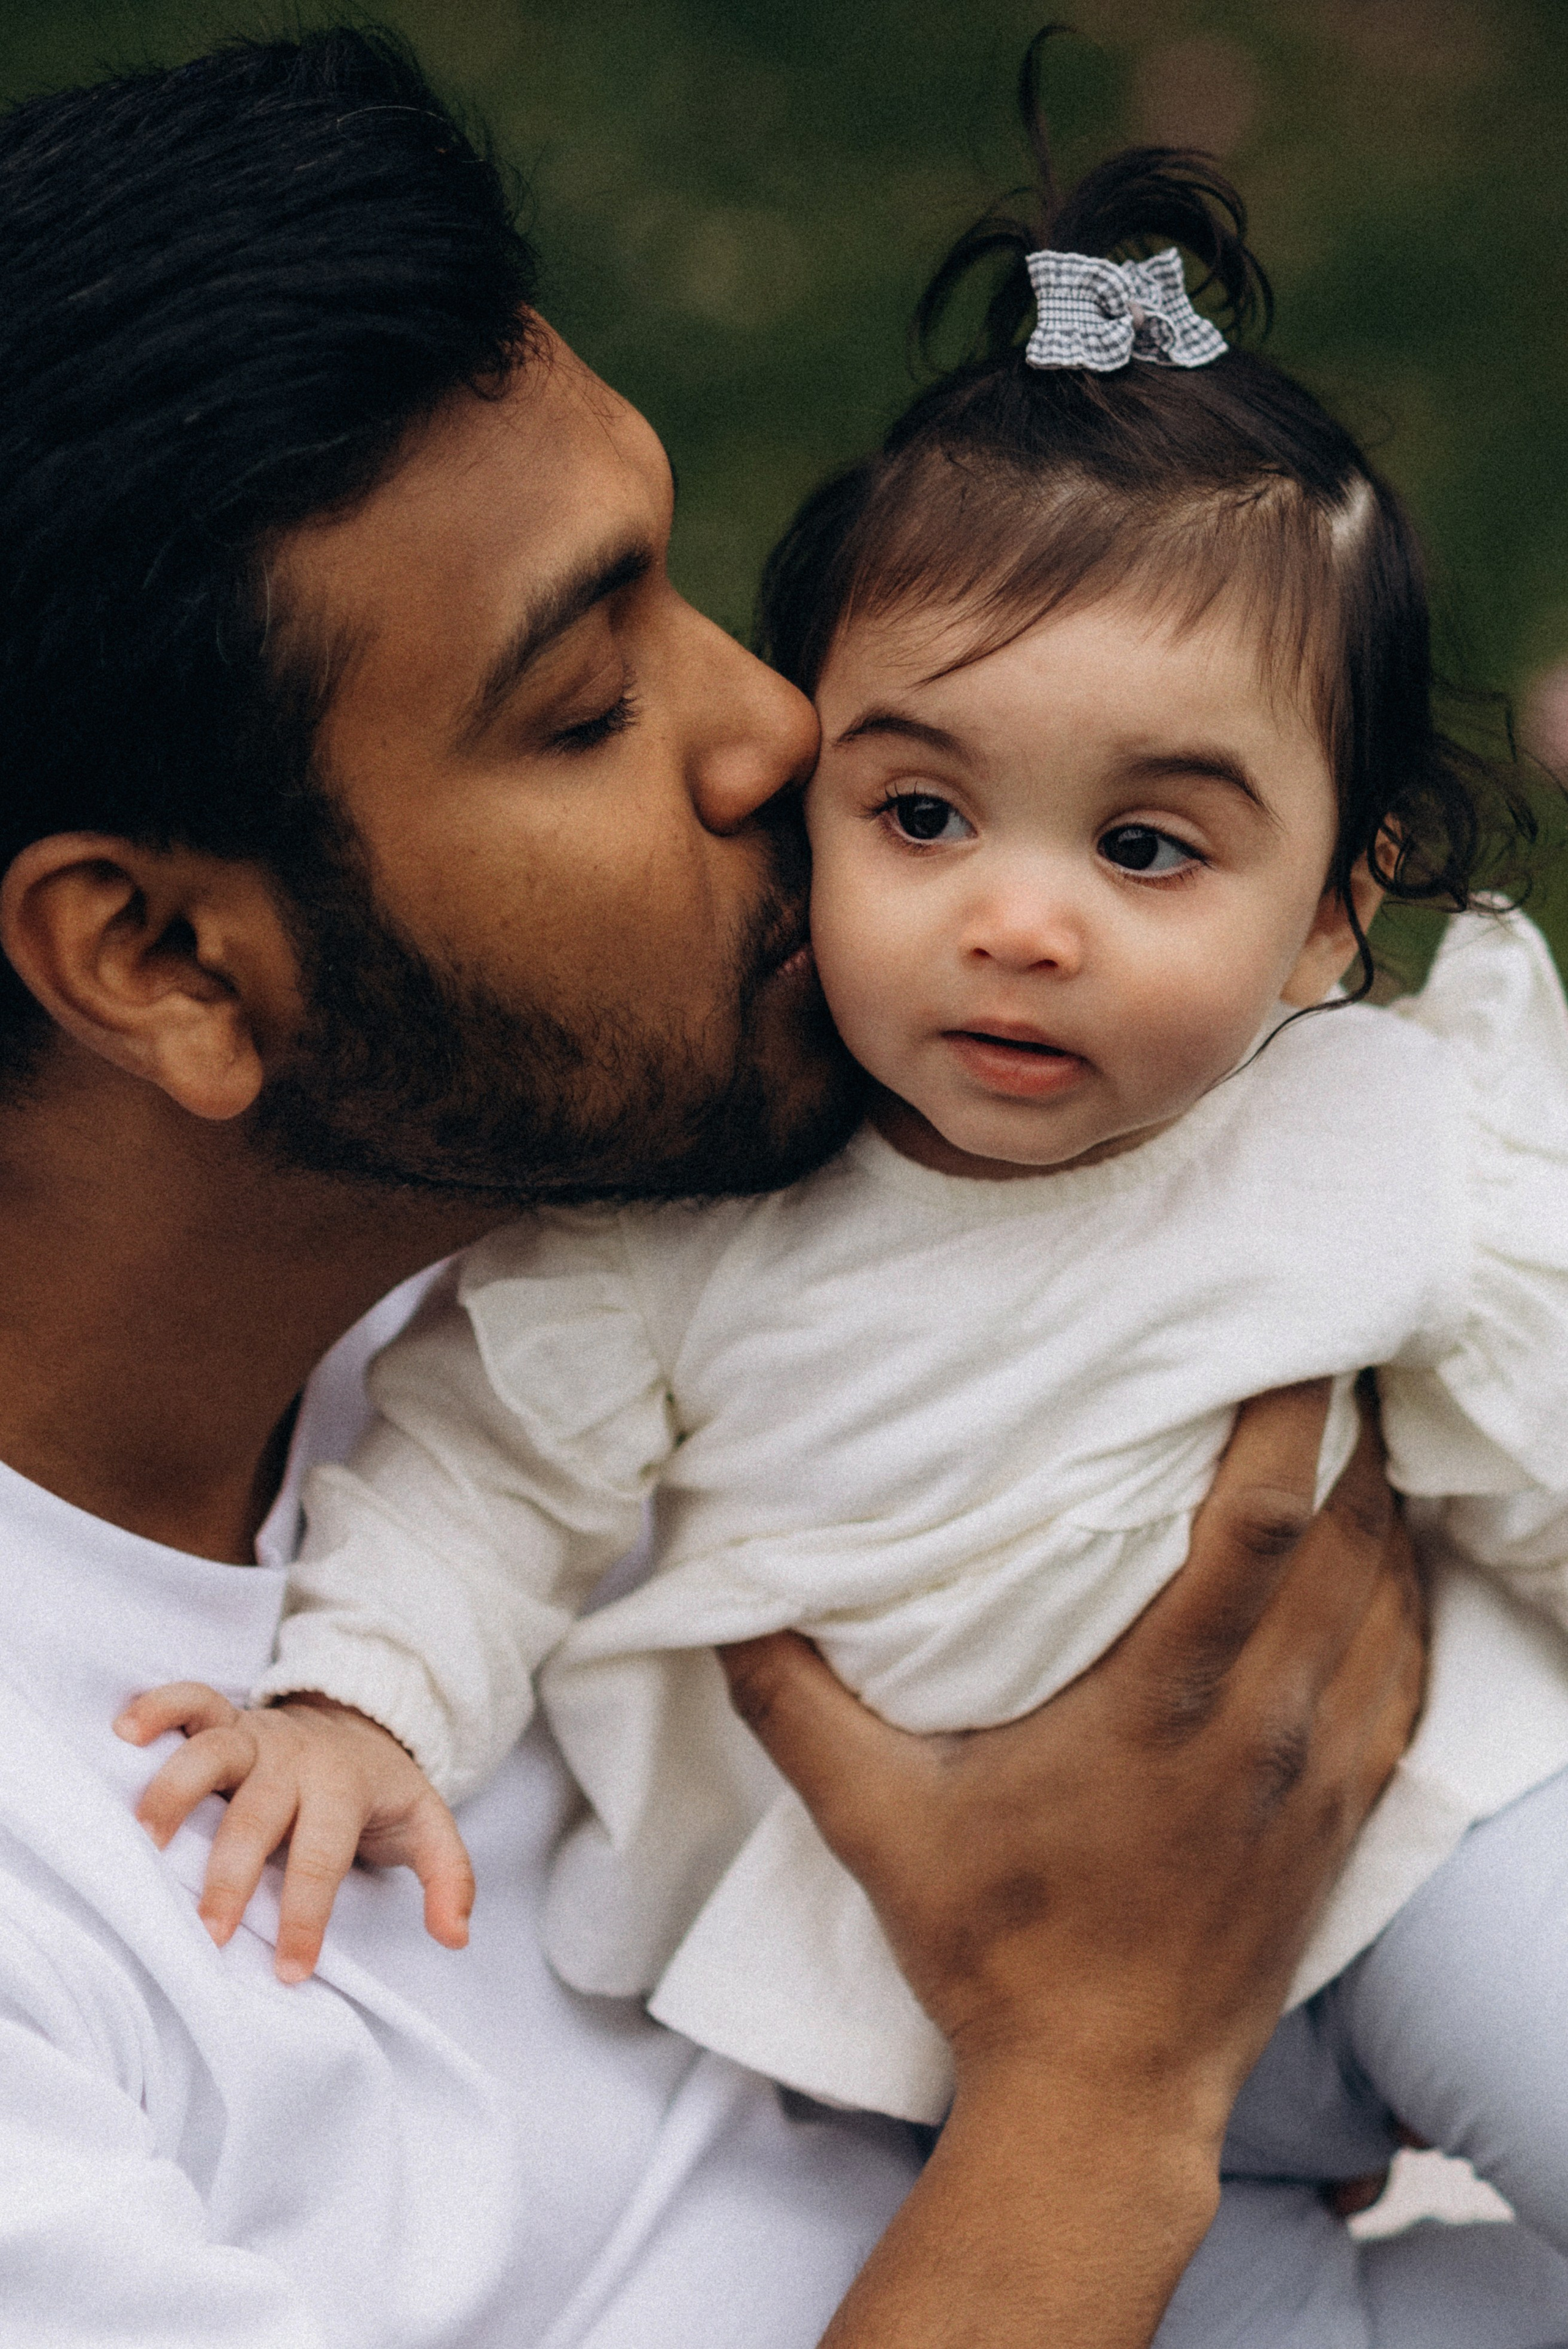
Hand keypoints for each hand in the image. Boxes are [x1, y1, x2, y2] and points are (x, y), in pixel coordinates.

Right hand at [113, 1686, 475, 1982]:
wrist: (362, 1723)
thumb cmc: (381, 1793)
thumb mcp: (428, 1828)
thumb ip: (448, 1879)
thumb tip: (455, 1937)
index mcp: (344, 1789)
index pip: (323, 1857)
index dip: (308, 1916)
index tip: (291, 1972)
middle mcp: (296, 1760)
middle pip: (258, 1815)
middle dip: (233, 1875)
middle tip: (210, 1933)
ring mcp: (258, 1735)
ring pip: (213, 1752)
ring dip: (177, 1791)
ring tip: (146, 1839)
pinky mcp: (228, 1719)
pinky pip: (190, 1701)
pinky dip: (157, 1707)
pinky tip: (126, 1734)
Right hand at [718, 1382, 1423, 2348]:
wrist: (1107, 2099)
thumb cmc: (997, 1952)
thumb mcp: (878, 1826)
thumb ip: (796, 1708)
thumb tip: (726, 1609)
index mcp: (1162, 1708)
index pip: (1258, 1530)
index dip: (1288, 1422)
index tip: (1293, 1342)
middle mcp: (1263, 1728)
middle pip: (1344, 1542)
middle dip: (1344, 1437)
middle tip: (1321, 1351)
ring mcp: (1319, 1777)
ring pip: (1385, 1602)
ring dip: (1377, 1509)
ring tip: (1354, 1430)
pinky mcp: (1346, 1818)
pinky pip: (1409, 1679)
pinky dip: (1406, 1601)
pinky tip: (1389, 1559)